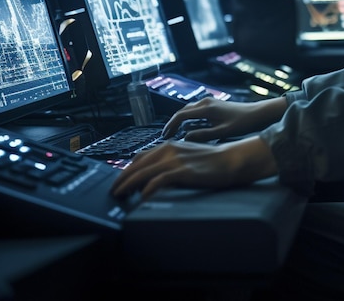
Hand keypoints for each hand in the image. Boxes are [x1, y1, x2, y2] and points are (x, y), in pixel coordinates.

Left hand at [111, 135, 277, 199]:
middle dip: (121, 179)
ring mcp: (175, 160)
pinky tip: (142, 197)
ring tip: (120, 196)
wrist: (230, 160)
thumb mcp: (186, 155)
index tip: (119, 182)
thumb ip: (170, 160)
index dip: (125, 171)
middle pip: (136, 165)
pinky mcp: (183, 171)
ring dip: (128, 185)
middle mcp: (168, 150)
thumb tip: (154, 174)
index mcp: (169, 146)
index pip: (139, 158)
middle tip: (113, 192)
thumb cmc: (211, 160)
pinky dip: (147, 188)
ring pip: (143, 172)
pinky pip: (159, 180)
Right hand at [161, 95, 286, 141]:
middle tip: (166, 136)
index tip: (164, 136)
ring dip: (180, 120)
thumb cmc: (242, 123)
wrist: (257, 113)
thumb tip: (184, 138)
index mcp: (206, 108)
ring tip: (175, 133)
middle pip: (183, 111)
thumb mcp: (222, 132)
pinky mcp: (214, 105)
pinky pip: (196, 110)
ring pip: (189, 110)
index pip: (181, 115)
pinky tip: (189, 127)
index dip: (171, 126)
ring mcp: (210, 102)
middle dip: (173, 123)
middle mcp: (206, 102)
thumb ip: (203, 135)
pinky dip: (189, 118)